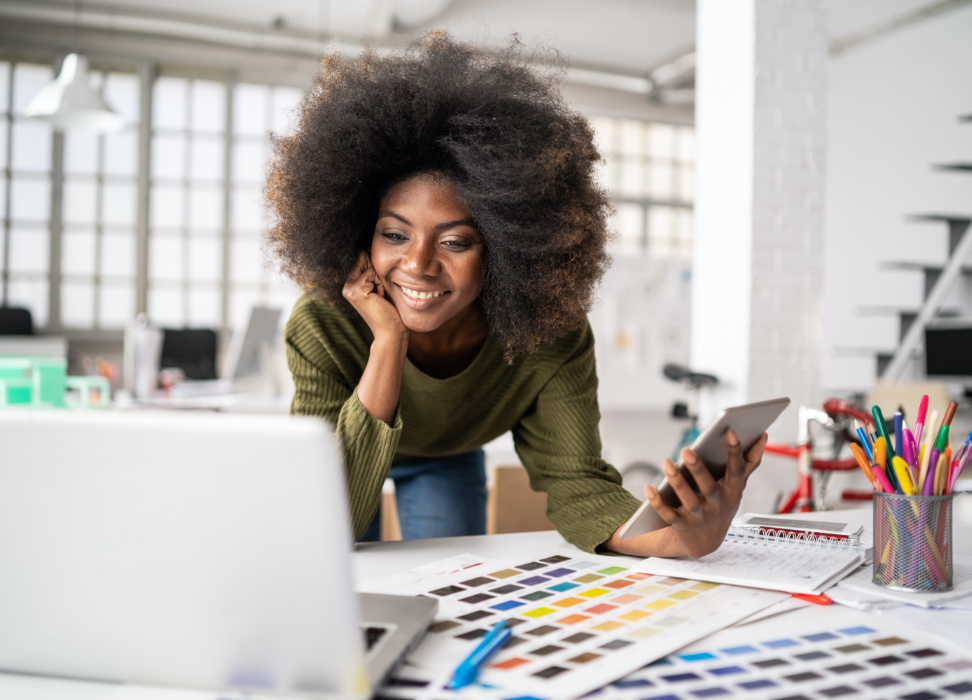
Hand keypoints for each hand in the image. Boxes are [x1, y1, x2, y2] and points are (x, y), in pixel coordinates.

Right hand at [342, 251, 407, 342]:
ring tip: (381, 297)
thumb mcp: (381, 287)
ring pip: (370, 266)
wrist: (391, 332)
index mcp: (351, 285)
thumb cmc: (391, 311)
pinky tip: (380, 298)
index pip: (363, 258)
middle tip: (381, 294)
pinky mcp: (356, 290)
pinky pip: (372, 273)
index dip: (377, 267)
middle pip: (365, 258)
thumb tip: (370, 248)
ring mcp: (349, 289)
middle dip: (378, 272)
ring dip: (381, 279)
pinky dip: (381, 284)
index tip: (381, 287)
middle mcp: (347, 286)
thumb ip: (374, 271)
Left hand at [644, 431, 767, 557]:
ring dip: (677, 482)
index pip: (736, 471)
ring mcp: (699, 517)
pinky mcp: (680, 525)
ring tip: (667, 463)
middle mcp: (717, 506)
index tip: (731, 432)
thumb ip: (750, 462)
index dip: (735, 452)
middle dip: (698, 469)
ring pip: (688, 500)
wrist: (705, 543)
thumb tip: (763, 436)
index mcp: (732, 493)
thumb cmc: (721, 505)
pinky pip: (667, 514)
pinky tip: (647, 487)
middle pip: (708, 487)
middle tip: (686, 450)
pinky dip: (657, 502)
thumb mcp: (737, 487)